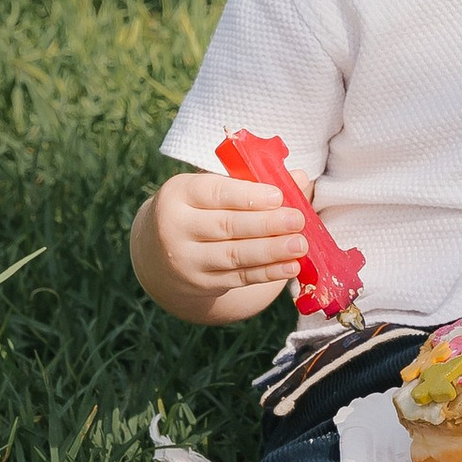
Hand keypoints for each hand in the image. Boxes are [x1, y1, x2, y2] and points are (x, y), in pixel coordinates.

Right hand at [134, 172, 303, 325]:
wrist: (162, 252)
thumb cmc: (201, 210)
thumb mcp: (216, 189)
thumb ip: (256, 182)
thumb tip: (300, 178)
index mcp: (179, 193)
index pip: (215, 193)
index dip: (248, 196)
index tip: (278, 196)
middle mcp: (175, 227)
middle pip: (226, 225)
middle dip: (266, 224)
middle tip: (297, 220)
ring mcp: (185, 259)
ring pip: (233, 255)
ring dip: (271, 251)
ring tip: (300, 245)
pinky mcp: (199, 283)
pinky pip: (238, 278)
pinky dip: (267, 273)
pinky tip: (291, 266)